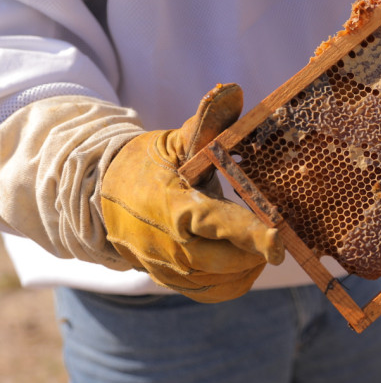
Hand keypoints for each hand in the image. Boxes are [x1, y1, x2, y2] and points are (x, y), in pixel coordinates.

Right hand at [100, 83, 281, 301]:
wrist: (98, 197)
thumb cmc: (147, 164)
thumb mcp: (173, 141)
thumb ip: (206, 123)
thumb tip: (232, 90)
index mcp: (174, 206)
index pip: (219, 225)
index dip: (252, 234)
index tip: (279, 239)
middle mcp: (170, 245)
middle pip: (228, 260)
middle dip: (257, 249)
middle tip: (275, 231)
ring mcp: (168, 269)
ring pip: (224, 281)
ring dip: (249, 265)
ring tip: (258, 242)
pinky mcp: (169, 282)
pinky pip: (213, 292)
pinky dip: (235, 281)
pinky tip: (244, 261)